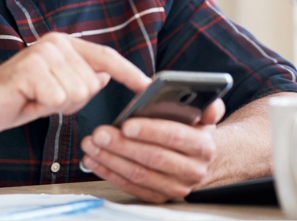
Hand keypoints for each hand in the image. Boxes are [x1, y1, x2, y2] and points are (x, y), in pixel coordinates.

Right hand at [0, 32, 150, 136]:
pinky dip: (43, 108)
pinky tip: (26, 100)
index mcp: (62, 43)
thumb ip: (81, 79)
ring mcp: (42, 53)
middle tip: (44, 99)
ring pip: (77, 93)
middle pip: (92, 83)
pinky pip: (58, 100)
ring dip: (57, 105)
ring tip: (34, 99)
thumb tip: (105, 75)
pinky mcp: (31, 70)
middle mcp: (54, 42)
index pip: (105, 56)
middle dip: (72, 101)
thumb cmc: (17, 99)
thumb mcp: (56, 90)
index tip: (147, 85)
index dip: (128, 73)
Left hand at [80, 99, 225, 202]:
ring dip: (110, 159)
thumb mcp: (202, 116)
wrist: (197, 160)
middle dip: (123, 145)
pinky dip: (109, 172)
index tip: (127, 124)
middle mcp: (193, 170)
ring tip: (92, 143)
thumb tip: (203, 100)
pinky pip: (130, 186)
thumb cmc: (191, 132)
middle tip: (100, 133)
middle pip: (153, 158)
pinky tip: (94, 159)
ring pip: (139, 174)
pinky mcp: (159, 196)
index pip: (176, 137)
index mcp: (203, 146)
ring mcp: (175, 187)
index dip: (150, 131)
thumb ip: (205, 105)